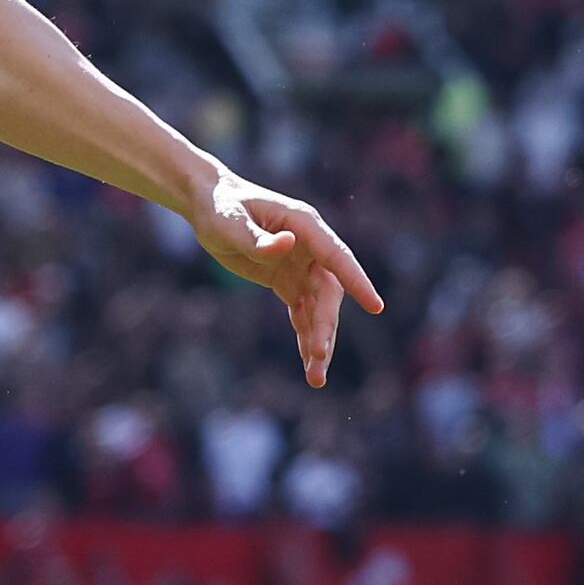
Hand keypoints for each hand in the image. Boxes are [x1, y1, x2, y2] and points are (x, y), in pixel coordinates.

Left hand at [193, 171, 384, 387]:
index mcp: (305, 226)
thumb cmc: (220, 206)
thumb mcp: (231, 223)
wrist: (208, 206)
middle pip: (328, 293)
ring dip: (319, 341)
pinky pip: (302, 313)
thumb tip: (287, 244)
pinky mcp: (287, 282)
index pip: (337, 256)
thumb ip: (256, 238)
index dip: (357, 281)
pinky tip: (309, 364)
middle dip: (325, 327)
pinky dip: (305, 337)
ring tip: (316, 378)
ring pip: (318, 309)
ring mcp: (301, 267)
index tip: (375, 306)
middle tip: (319, 358)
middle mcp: (310, 248)